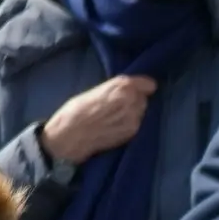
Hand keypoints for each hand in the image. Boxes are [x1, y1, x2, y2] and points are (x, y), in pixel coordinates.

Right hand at [38, 72, 156, 166]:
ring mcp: (134, 119)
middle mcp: (132, 102)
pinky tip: (117, 122)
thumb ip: (114, 90)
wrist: (72, 135)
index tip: (145, 86)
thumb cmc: (76, 110)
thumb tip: (126, 89)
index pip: (146, 84)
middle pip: (142, 98)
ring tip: (117, 113)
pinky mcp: (132, 132)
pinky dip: (131, 120)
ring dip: (134, 109)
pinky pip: (137, 122)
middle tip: (121, 102)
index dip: (144, 85)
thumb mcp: (95, 92)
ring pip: (141, 110)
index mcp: (121, 88)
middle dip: (135, 98)